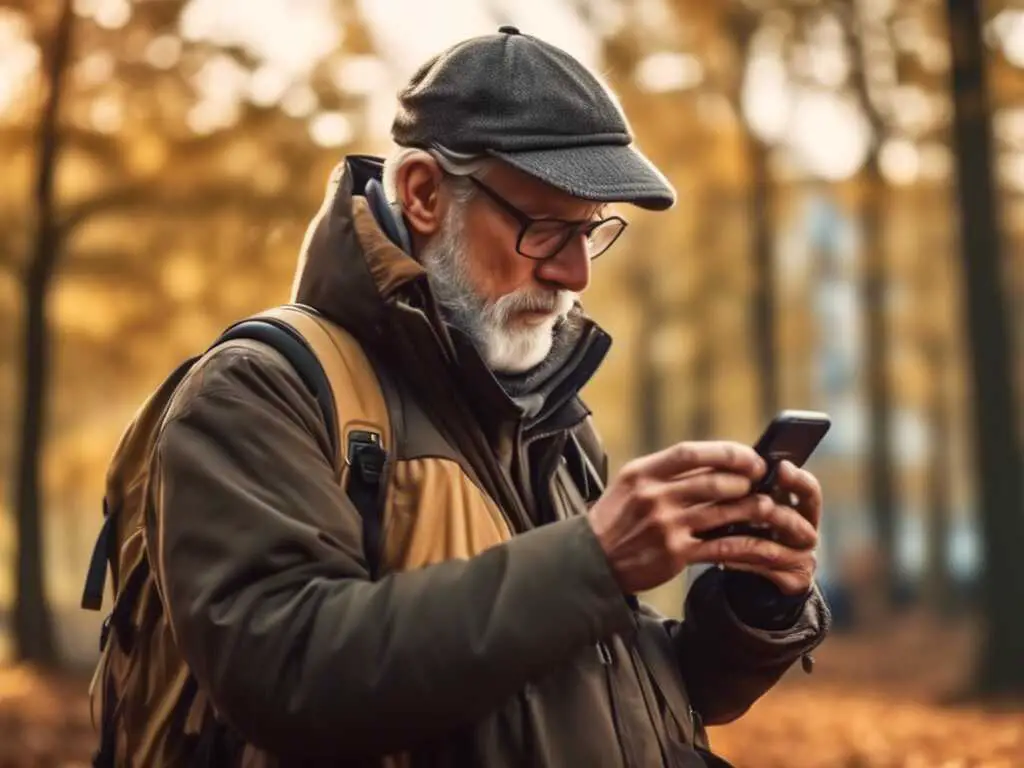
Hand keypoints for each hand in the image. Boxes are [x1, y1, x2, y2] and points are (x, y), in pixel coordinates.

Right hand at [588, 441, 817, 594]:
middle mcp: (653, 496)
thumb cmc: (614, 519)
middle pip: (712, 482)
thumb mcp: (629, 485)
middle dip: (744, 481)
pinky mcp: (675, 554)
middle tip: (761, 482)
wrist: (591, 562)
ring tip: (765, 507)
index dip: (726, 452)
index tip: (749, 457)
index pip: (690, 453)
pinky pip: (721, 546)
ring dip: (750, 508)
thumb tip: (712, 460)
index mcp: (641, 473)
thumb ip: (664, 472)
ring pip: (722, 512)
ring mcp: (665, 526)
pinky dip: (746, 542)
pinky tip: (759, 540)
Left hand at [717, 460, 821, 594]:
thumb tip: (726, 466)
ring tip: (721, 533)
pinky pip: (764, 571)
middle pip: (796, 521)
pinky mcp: (794, 581)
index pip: (809, 491)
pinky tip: (721, 557)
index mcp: (801, 508)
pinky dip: (740, 563)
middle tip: (758, 505)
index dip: (798, 480)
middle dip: (772, 513)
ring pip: (774, 549)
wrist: (757, 572)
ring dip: (744, 541)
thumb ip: (749, 491)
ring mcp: (803, 559)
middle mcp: (806, 532)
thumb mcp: (755, 507)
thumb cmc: (753, 529)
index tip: (781, 468)